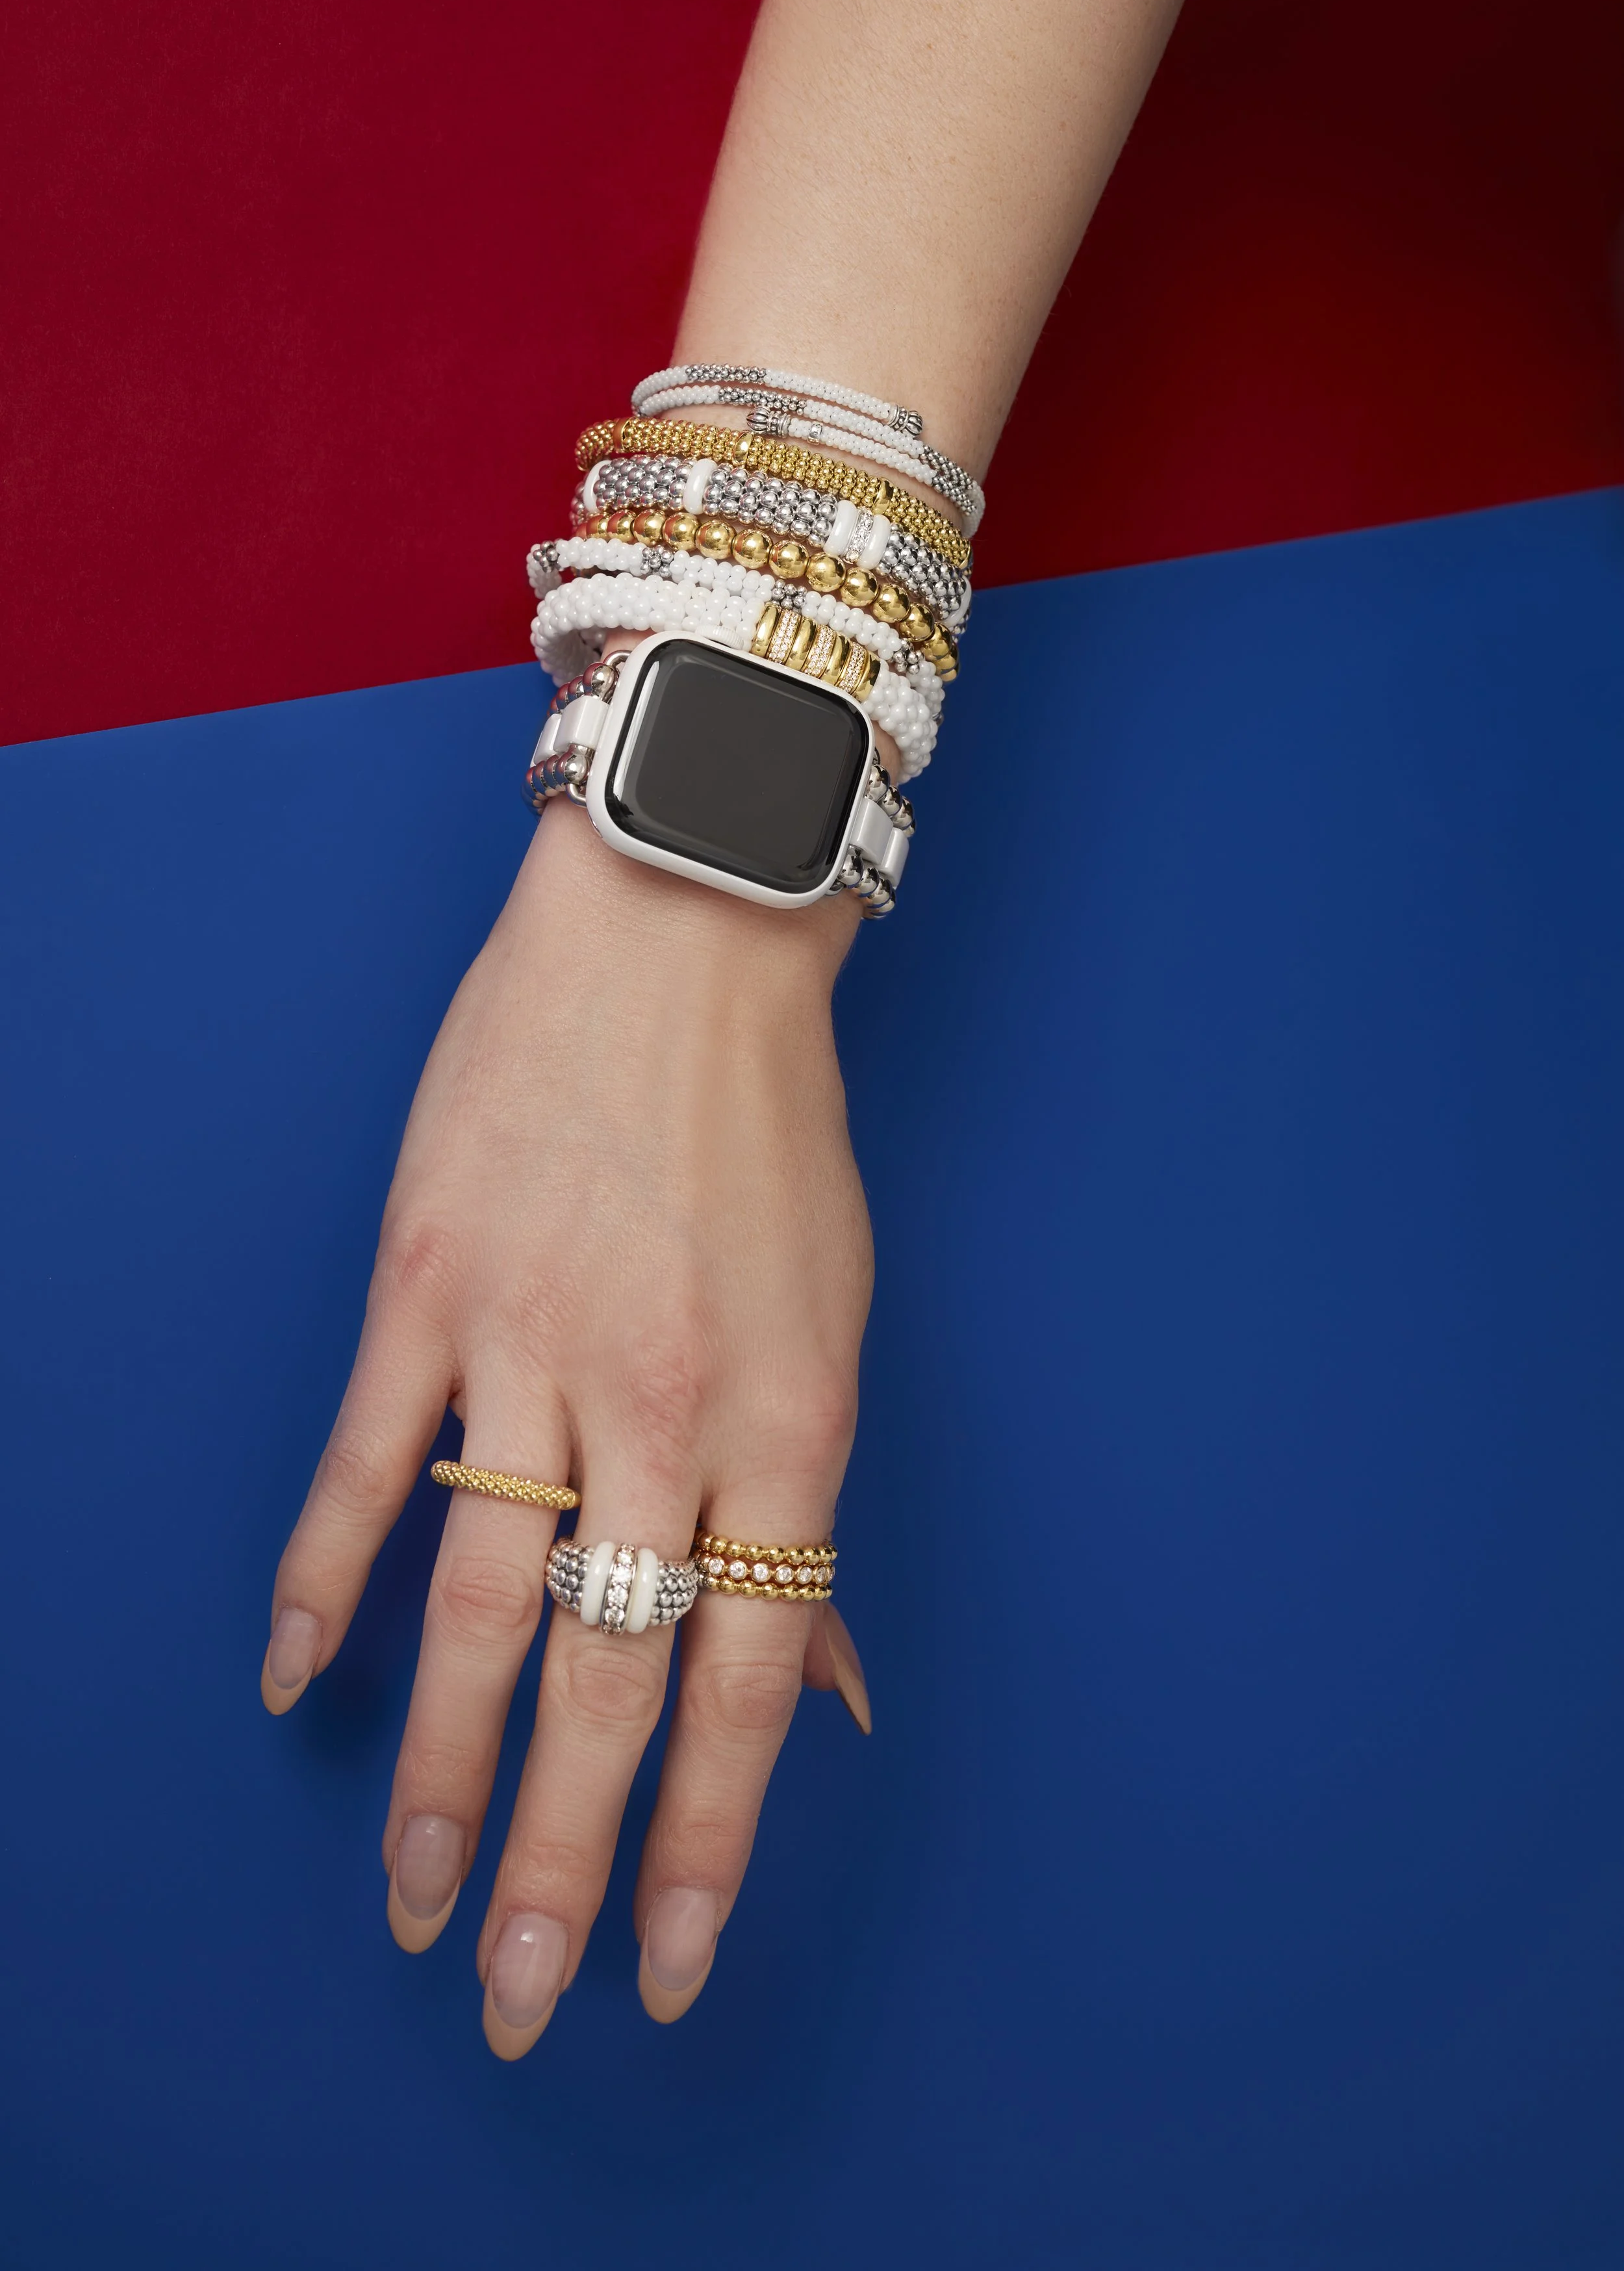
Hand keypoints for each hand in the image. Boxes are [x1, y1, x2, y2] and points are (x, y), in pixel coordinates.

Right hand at [261, 795, 873, 2054]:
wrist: (683, 941)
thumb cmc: (771, 1141)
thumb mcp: (836, 1325)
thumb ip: (812, 1517)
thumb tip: (831, 1693)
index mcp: (790, 1427)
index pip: (746, 1685)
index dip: (707, 1845)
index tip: (670, 1968)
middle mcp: (664, 1406)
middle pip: (605, 1677)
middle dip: (557, 1857)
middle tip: (510, 1991)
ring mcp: (532, 1341)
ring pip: (473, 1601)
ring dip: (434, 1763)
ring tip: (408, 1891)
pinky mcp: (429, 1283)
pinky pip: (364, 1463)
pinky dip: (328, 1577)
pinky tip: (299, 1682)